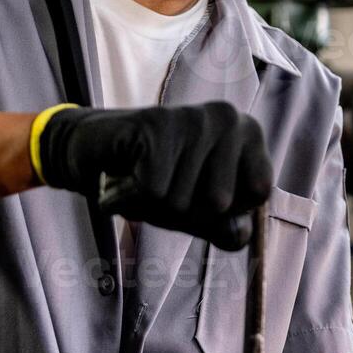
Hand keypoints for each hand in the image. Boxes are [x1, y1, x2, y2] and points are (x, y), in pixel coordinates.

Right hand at [36, 101, 271, 249]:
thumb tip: (239, 235)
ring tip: (139, 179)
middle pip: (218, 203)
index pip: (259, 193)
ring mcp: (194, 117)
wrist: (93, 153)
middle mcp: (229, 117)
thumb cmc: (154, 182)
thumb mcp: (197, 213)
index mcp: (250, 134)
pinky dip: (127, 199)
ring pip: (182, 201)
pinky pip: (152, 192)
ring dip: (149, 207)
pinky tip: (120, 178)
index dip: (222, 209)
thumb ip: (226, 229)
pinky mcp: (157, 123)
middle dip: (181, 212)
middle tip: (160, 187)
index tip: (195, 190)